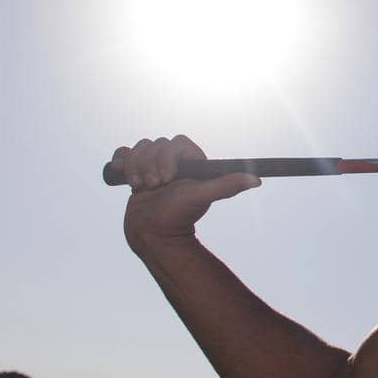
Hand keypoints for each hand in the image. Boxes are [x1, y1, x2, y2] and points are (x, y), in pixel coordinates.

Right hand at [112, 135, 259, 252]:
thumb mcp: (203, 197)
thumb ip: (227, 185)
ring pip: (138, 148)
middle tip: (156, 187)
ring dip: (135, 168)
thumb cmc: (179, 216)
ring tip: (142, 188)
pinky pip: (124, 153)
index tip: (167, 179)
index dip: (167, 156)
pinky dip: (120, 161)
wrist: (152, 235)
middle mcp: (173, 163)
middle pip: (155, 144)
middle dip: (150, 166)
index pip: (176, 142)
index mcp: (191, 163)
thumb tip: (257, 180)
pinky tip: (121, 174)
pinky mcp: (135, 173)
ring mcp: (152, 167)